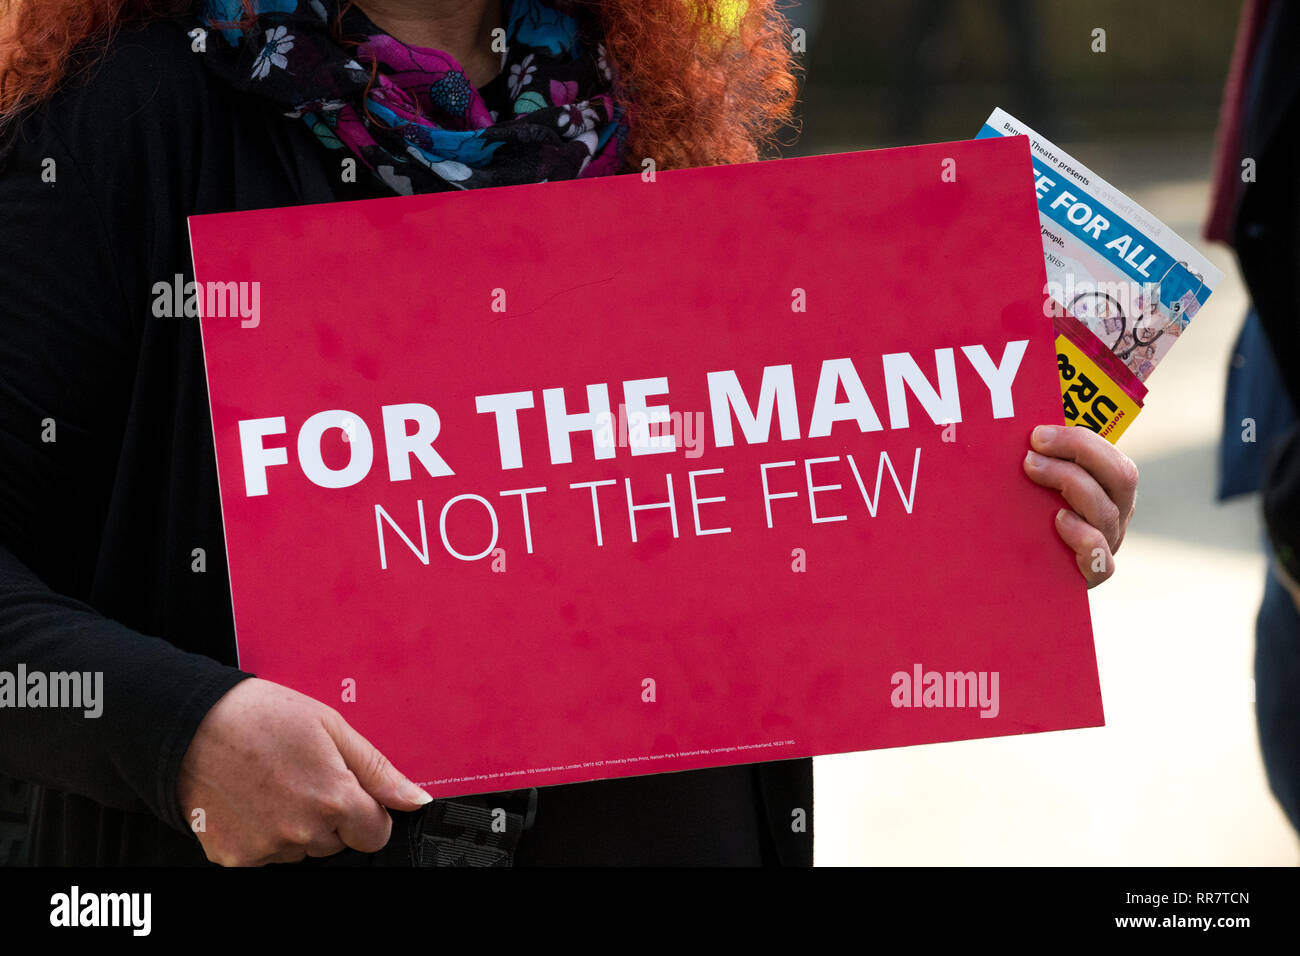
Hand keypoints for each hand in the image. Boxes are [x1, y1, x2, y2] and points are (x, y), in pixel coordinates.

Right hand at [177, 677, 430, 865]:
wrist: (190, 725)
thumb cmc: (262, 717)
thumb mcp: (332, 728)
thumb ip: (378, 771)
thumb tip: (415, 800)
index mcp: (334, 799)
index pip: (376, 834)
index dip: (367, 811)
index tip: (349, 791)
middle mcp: (302, 832)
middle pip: (337, 843)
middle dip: (330, 816)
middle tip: (302, 777)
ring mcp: (266, 849)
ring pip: (302, 850)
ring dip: (296, 827)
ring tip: (273, 784)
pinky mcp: (234, 859)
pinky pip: (266, 856)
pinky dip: (263, 835)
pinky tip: (251, 801)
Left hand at [1022, 424, 1137, 587]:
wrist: (1017, 573)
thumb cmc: (1025, 517)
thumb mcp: (1035, 486)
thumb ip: (1038, 460)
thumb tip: (1014, 434)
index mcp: (1107, 485)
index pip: (1110, 456)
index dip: (1078, 440)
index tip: (1037, 434)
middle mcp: (1115, 512)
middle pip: (1121, 476)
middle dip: (1077, 452)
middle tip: (1030, 453)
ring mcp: (1108, 543)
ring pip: (1106, 511)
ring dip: (1070, 483)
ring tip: (1032, 472)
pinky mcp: (1093, 573)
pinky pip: (1102, 561)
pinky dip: (1084, 538)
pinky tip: (1060, 522)